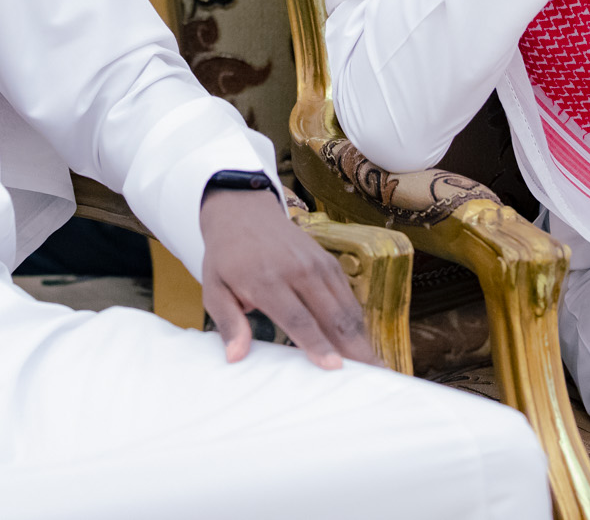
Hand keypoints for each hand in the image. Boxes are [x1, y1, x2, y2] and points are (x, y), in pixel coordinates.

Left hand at [197, 187, 376, 370]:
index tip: (335, 366)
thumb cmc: (227, 257)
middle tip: (372, 378)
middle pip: (332, 316)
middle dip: (354, 349)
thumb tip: (236, 357)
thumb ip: (228, 323)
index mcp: (267, 279)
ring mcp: (318, 264)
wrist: (243, 212)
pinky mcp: (329, 262)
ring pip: (346, 308)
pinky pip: (347, 297)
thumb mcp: (214, 288)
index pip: (297, 318)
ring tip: (375, 367)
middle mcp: (298, 270)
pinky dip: (356, 322)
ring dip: (362, 339)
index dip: (317, 344)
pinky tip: (362, 343)